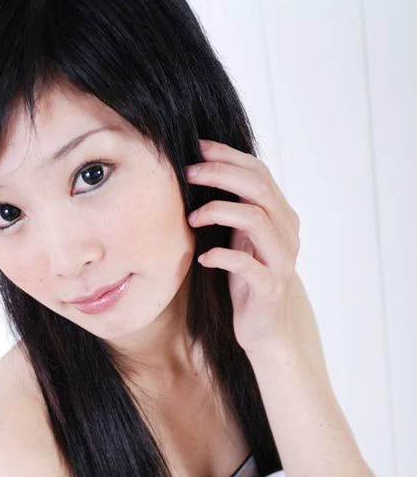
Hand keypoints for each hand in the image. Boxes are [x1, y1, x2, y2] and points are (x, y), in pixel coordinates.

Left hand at [185, 139, 300, 358]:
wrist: (265, 328)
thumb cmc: (246, 280)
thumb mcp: (240, 239)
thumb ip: (234, 210)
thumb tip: (202, 173)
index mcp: (281, 216)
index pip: (259, 173)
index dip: (229, 156)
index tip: (198, 148)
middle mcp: (287, 233)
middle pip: (257, 188)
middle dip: (220, 175)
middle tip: (189, 173)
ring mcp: (281, 260)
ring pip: (255, 220)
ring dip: (219, 211)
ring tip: (192, 217)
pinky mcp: (269, 288)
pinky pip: (246, 265)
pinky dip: (221, 257)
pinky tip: (203, 258)